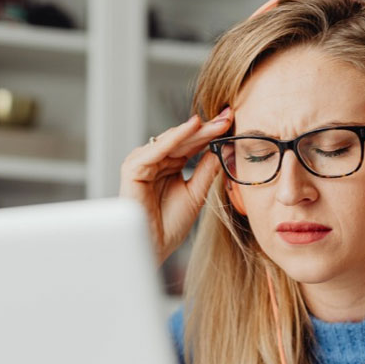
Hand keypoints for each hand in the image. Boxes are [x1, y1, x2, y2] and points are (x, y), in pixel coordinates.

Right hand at [119, 107, 231, 265]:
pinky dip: (174, 138)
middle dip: (206, 128)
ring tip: (215, 123)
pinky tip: (192, 128)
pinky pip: (156, 149)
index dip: (211, 133)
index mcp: (168, 166)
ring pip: (171, 140)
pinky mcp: (133, 169)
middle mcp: (154, 161)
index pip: (191, 144)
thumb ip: (206, 171)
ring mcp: (142, 163)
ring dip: (194, 131)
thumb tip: (222, 148)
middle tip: (228, 116)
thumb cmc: (170, 225)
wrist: (154, 248)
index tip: (231, 121)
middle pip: (183, 140)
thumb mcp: (196, 193)